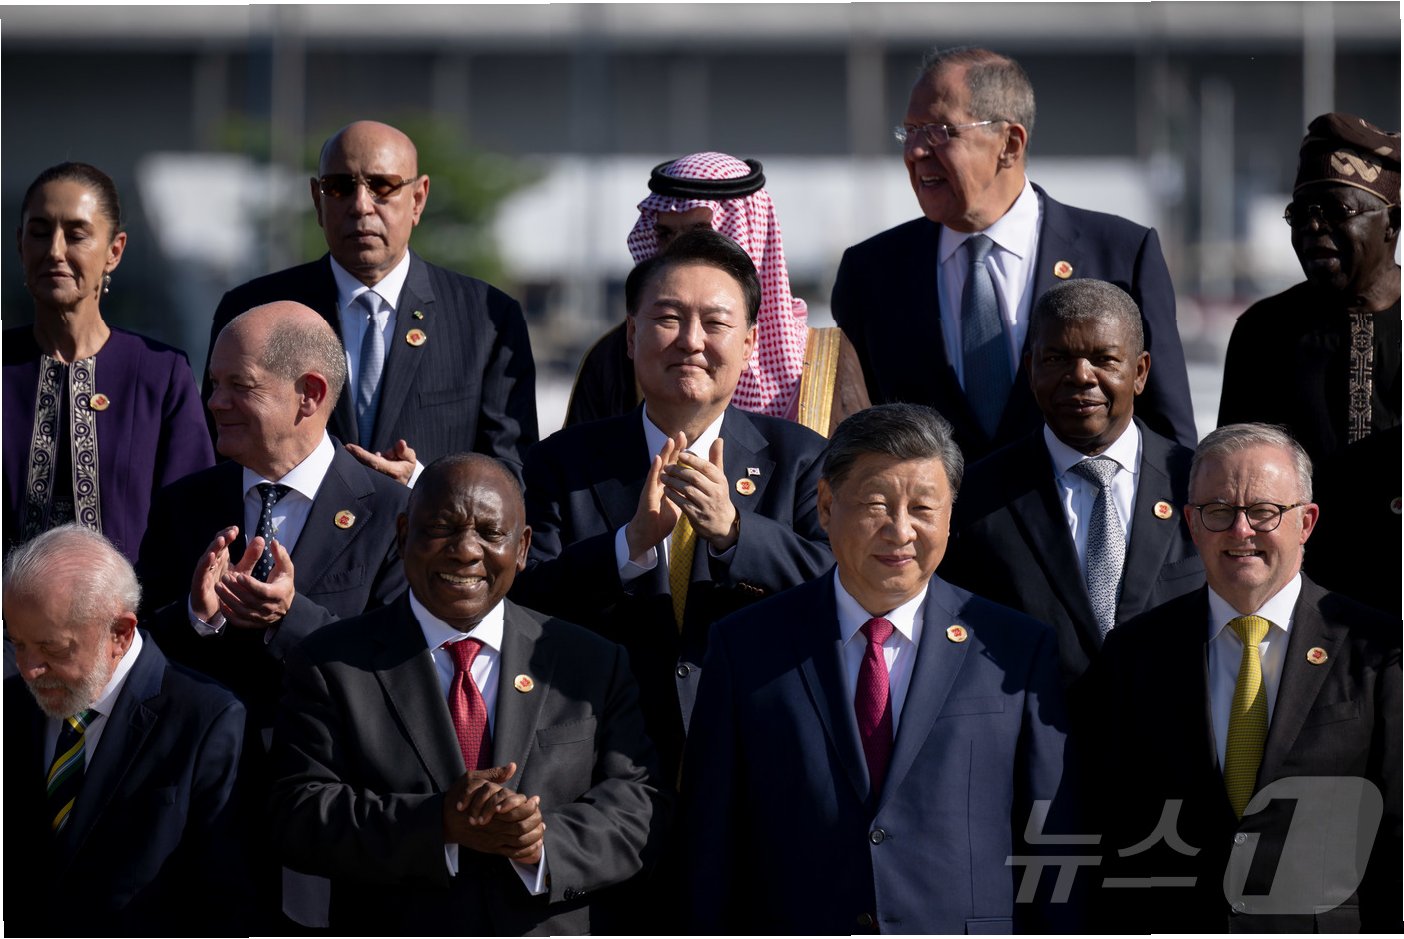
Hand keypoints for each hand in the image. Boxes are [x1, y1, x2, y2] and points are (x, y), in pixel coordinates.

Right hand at [190, 525, 241, 621]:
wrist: (214, 610)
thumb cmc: (226, 588)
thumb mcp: (241, 571)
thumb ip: (250, 557)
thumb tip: (261, 539)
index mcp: (221, 557)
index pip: (222, 542)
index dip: (227, 534)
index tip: (236, 529)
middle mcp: (211, 562)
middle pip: (215, 547)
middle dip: (222, 538)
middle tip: (232, 532)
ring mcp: (204, 572)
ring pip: (208, 557)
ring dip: (213, 548)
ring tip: (221, 540)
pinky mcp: (199, 583)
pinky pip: (201, 572)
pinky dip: (205, 563)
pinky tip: (211, 556)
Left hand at [214, 537, 295, 627]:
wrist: (285, 605)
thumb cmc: (284, 583)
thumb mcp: (286, 568)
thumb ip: (280, 555)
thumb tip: (273, 542)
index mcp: (279, 594)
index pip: (263, 591)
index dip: (250, 584)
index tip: (238, 574)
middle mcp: (270, 608)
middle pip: (249, 600)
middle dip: (235, 588)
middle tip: (224, 577)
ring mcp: (261, 618)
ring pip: (242, 611)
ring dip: (228, 599)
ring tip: (218, 587)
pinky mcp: (254, 624)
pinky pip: (239, 622)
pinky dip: (229, 614)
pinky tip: (221, 604)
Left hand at [345, 439, 416, 485]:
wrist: (405, 483)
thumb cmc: (406, 468)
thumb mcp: (410, 459)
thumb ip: (405, 451)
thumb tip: (400, 443)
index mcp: (393, 471)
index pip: (374, 462)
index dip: (361, 454)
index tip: (349, 447)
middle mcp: (383, 478)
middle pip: (364, 466)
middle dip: (353, 456)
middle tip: (342, 447)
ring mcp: (376, 482)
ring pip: (363, 469)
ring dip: (355, 460)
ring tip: (349, 452)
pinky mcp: (372, 483)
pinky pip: (362, 472)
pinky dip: (358, 463)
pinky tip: (357, 457)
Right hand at [442, 763, 545, 862]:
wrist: (442, 820)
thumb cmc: (457, 796)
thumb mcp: (472, 779)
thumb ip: (494, 774)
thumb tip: (512, 766)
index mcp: (491, 808)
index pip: (518, 810)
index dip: (531, 806)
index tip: (536, 800)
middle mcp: (493, 826)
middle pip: (521, 827)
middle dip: (535, 821)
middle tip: (541, 815)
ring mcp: (492, 839)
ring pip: (519, 841)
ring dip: (534, 835)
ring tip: (541, 828)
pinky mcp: (490, 848)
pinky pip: (512, 853)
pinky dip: (526, 850)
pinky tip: (535, 843)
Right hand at [624, 433, 683, 558]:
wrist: (648, 536)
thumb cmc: (660, 520)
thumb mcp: (676, 504)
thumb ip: (682, 493)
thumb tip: (692, 487)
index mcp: (666, 485)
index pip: (674, 466)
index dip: (680, 453)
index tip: (686, 439)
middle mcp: (658, 483)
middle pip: (667, 462)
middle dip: (673, 448)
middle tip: (680, 433)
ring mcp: (652, 488)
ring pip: (658, 468)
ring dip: (664, 453)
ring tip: (669, 440)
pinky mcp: (648, 495)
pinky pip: (651, 480)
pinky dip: (654, 469)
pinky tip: (658, 459)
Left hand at [662, 437, 738, 550]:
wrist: (723, 524)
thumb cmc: (718, 495)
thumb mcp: (719, 478)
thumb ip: (716, 458)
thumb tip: (718, 439)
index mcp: (720, 480)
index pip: (706, 466)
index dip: (692, 459)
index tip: (679, 453)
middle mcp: (715, 492)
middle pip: (694, 477)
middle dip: (678, 471)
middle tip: (667, 467)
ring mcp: (706, 505)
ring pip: (687, 490)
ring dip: (673, 482)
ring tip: (663, 477)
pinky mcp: (697, 516)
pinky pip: (682, 503)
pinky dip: (673, 496)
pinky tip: (666, 490)